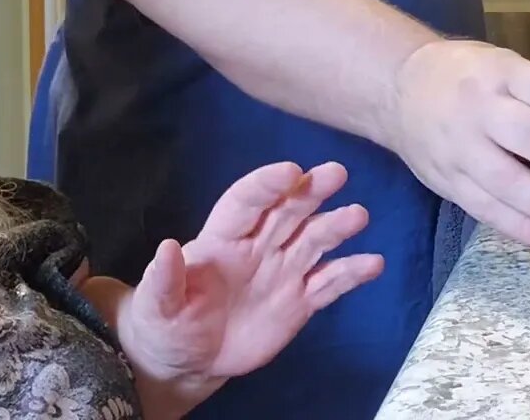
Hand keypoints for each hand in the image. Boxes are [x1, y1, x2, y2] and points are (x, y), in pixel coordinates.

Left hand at [87, 163, 382, 418]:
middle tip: (336, 172)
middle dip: (311, 190)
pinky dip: (352, 273)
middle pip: (288, 211)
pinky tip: (374, 264)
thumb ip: (164, 280)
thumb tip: (167, 248)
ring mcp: (283, 271)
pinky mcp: (301, 300)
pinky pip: (330, 283)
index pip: (246, 203)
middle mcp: (259, 246)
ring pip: (315, 241)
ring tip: (358, 216)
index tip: (290, 171)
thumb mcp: (156, 306)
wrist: (189, 359)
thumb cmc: (166, 321)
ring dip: (337, 226)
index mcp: (223, 239)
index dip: (266, 185)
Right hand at [389, 40, 529, 244]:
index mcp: (497, 74)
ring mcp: (460, 151)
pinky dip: (519, 227)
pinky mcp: (448, 183)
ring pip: (507, 183)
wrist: (397, 89)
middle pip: (529, 138)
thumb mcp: (501, 64)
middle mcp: (477, 112)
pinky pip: (487, 211)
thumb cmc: (464, 74)